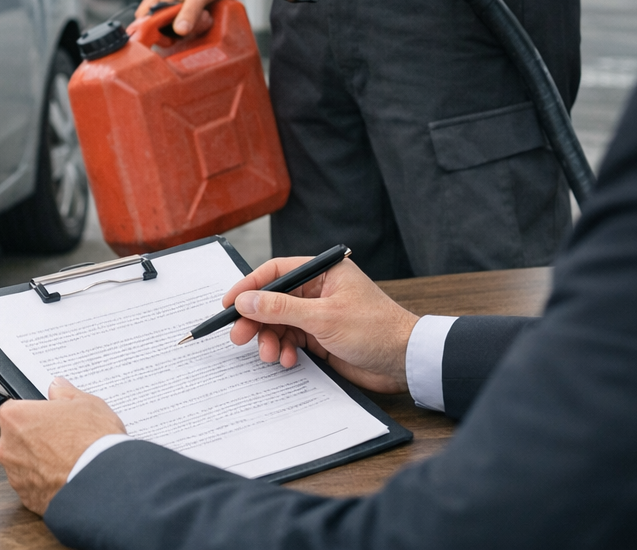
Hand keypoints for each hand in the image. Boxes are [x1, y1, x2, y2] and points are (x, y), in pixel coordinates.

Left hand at [0, 378, 124, 514]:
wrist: (104, 482)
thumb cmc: (92, 441)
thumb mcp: (86, 403)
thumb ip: (65, 393)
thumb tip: (57, 387)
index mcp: (15, 418)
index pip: (15, 411)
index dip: (35, 414)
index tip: (50, 419)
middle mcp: (8, 448)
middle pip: (17, 439)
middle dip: (36, 440)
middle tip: (64, 440)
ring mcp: (16, 476)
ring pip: (25, 465)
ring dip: (41, 464)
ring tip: (70, 461)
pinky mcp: (27, 499)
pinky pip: (34, 488)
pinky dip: (47, 485)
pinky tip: (68, 478)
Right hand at [134, 0, 237, 37]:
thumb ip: (188, 12)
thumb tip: (179, 31)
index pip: (144, 15)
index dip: (148, 28)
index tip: (161, 35)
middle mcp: (169, 2)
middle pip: (162, 27)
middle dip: (177, 31)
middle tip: (191, 24)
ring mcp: (182, 9)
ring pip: (179, 31)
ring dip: (194, 29)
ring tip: (205, 17)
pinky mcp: (195, 15)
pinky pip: (193, 29)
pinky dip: (201, 28)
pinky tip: (209, 18)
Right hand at [223, 256, 418, 393]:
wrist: (407, 364)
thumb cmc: (377, 330)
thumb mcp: (324, 317)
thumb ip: (281, 308)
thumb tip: (245, 300)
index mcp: (323, 273)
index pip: (276, 272)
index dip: (249, 287)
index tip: (229, 303)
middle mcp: (318, 291)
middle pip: (273, 301)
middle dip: (255, 319)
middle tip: (238, 336)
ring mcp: (318, 316)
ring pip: (279, 324)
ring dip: (270, 340)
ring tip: (270, 355)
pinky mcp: (320, 339)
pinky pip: (291, 341)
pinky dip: (285, 351)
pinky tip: (288, 361)